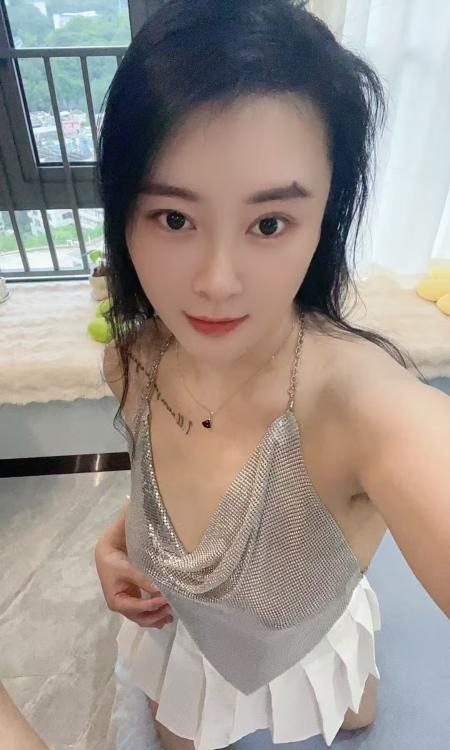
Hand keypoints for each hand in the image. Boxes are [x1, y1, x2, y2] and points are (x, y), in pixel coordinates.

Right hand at [94, 504, 172, 628]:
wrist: (107, 556)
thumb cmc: (114, 563)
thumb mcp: (127, 570)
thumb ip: (142, 579)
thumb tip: (159, 589)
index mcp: (116, 602)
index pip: (137, 607)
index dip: (151, 605)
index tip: (165, 600)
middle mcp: (122, 607)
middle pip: (140, 618)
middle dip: (156, 616)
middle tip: (170, 609)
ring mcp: (127, 605)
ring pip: (142, 618)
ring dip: (156, 618)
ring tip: (170, 617)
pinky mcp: (133, 600)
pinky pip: (144, 611)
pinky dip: (153, 614)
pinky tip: (164, 615)